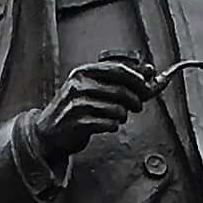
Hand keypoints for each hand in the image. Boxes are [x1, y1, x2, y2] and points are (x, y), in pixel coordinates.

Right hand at [33, 53, 158, 162]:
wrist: (48, 132)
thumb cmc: (76, 109)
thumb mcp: (95, 89)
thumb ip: (124, 82)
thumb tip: (154, 73)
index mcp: (84, 72)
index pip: (118, 69)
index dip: (138, 79)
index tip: (147, 87)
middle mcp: (78, 85)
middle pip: (120, 89)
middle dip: (135, 99)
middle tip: (138, 106)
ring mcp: (77, 104)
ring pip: (116, 109)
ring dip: (123, 115)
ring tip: (119, 117)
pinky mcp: (77, 123)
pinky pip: (108, 124)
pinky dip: (114, 126)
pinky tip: (110, 125)